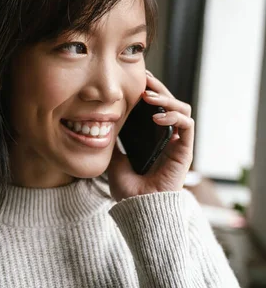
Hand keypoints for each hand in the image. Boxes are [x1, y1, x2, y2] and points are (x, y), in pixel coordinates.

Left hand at [108, 71, 193, 201]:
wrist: (136, 207)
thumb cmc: (126, 187)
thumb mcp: (112, 156)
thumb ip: (112, 139)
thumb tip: (100, 122)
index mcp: (152, 136)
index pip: (156, 106)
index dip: (149, 91)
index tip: (136, 80)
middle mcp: (167, 137)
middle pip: (170, 103)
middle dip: (158, 89)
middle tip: (144, 80)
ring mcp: (177, 143)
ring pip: (182, 109)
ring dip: (166, 99)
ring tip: (148, 97)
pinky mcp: (184, 151)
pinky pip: (187, 126)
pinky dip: (174, 117)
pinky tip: (157, 117)